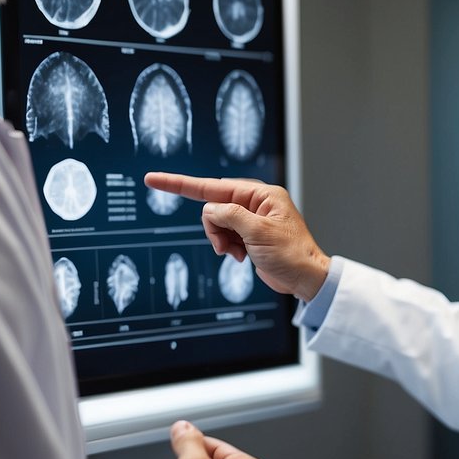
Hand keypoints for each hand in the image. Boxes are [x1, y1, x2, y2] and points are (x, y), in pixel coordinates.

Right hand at [144, 173, 329, 301]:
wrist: (305, 279)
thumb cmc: (291, 254)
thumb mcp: (258, 233)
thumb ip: (229, 216)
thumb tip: (210, 210)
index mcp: (261, 195)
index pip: (212, 185)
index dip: (179, 184)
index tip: (153, 179)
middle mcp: (255, 203)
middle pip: (212, 207)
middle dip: (214, 228)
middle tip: (228, 245)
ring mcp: (251, 219)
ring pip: (216, 224)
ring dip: (221, 241)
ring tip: (238, 253)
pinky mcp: (248, 235)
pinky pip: (224, 236)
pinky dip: (227, 248)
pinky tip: (243, 257)